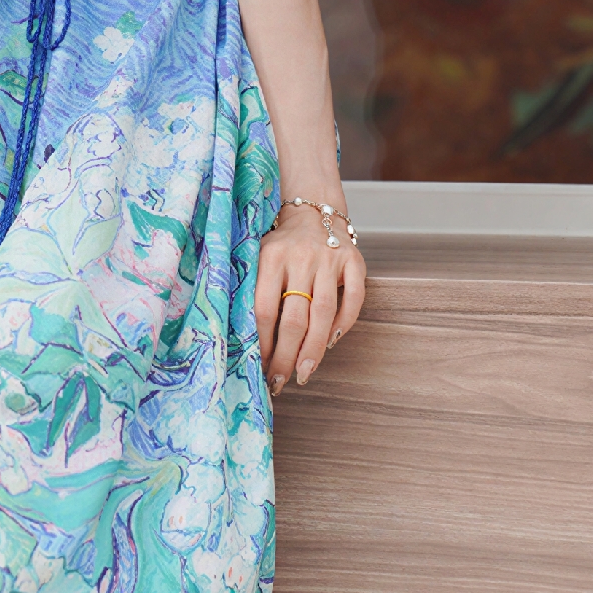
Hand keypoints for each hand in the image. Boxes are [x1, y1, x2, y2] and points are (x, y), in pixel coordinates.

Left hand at [256, 200, 365, 393]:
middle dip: (286, 355)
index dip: (262, 342)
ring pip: (323, 312)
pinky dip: (344, 323)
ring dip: (314, 348)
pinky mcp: (354, 260)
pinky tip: (331, 343)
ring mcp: (330, 258)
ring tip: (304, 373)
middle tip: (280, 381)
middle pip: (293, 317)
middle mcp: (301, 257)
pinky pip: (353, 298)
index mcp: (271, 256)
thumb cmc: (280, 245)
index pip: (264, 308)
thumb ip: (252, 288)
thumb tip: (239, 338)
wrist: (312, 211)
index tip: (260, 366)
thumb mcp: (258, 256)